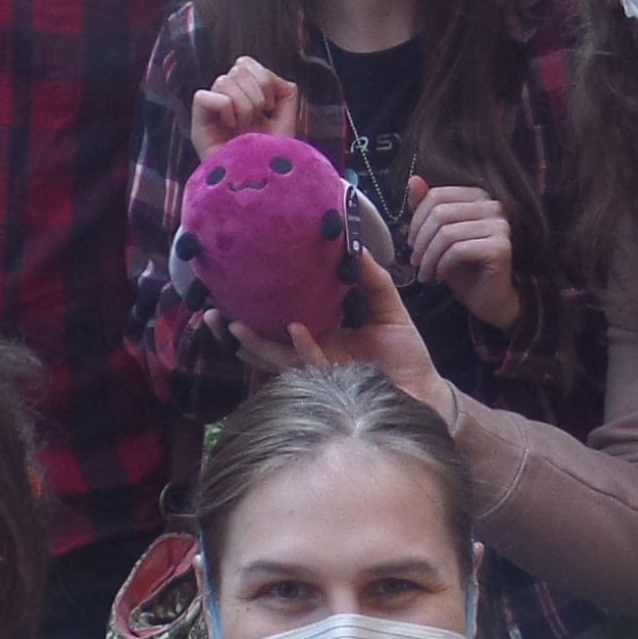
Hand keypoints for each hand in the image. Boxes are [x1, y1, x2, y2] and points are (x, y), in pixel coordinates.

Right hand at [191, 57, 309, 154]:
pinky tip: (231, 127)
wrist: (264, 184)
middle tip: (258, 120)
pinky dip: (224, 108)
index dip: (263, 79)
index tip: (270, 107)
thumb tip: (272, 77)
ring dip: (244, 105)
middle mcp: (226, 100)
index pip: (245, 63)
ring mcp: (211, 112)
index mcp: (244, 96)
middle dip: (257, 94)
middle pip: (237, 69)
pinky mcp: (199, 124)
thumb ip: (284, 91)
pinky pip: (204, 96)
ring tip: (245, 127)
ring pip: (224, 80)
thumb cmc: (273, 156)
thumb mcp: (287, 119)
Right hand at [233, 247, 453, 412]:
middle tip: (211, 314)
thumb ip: (373, 280)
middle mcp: (313, 356)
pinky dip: (303, 348)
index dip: (255, 312)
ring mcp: (320, 373)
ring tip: (232, 327)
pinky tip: (295, 330)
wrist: (426, 392)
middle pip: (265, 345)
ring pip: (277, 359)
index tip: (231, 292)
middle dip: (237, 333)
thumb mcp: (389, 310)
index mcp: (320, 337)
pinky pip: (311, 366)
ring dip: (255, 344)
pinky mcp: (334, 385)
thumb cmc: (406, 356)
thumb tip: (356, 246)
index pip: (280, 324)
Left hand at [407, 178, 522, 331]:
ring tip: (424, 273)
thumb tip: (413, 179)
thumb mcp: (439, 236)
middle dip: (421, 240)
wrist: (489, 299)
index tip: (411, 243)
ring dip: (429, 257)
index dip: (417, 220)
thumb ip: (428, 209)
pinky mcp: (501, 247)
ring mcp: (500, 226)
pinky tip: (439, 276)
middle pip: (440, 213)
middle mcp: (493, 206)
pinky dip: (442, 265)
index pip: (437, 195)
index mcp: (478, 197)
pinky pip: (458, 250)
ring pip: (447, 233)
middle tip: (415, 261)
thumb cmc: (464, 267)